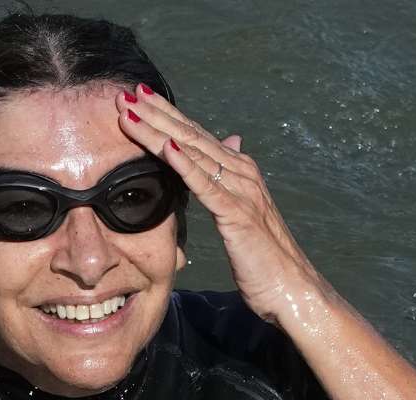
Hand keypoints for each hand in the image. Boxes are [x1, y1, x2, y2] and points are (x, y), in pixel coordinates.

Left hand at [115, 86, 321, 322]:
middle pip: (190, 136)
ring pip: (193, 152)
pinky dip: (186, 164)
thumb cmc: (263, 257)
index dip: (165, 115)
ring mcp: (242, 190)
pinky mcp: (238, 214)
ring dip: (159, 131)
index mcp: (239, 171)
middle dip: (155, 114)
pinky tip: (166, 147)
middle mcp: (241, 172)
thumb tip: (232, 142)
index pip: (194, 136)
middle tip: (124, 94)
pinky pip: (206, 185)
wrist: (291, 288)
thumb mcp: (243, 211)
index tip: (136, 98)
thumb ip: (231, 178)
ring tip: (132, 112)